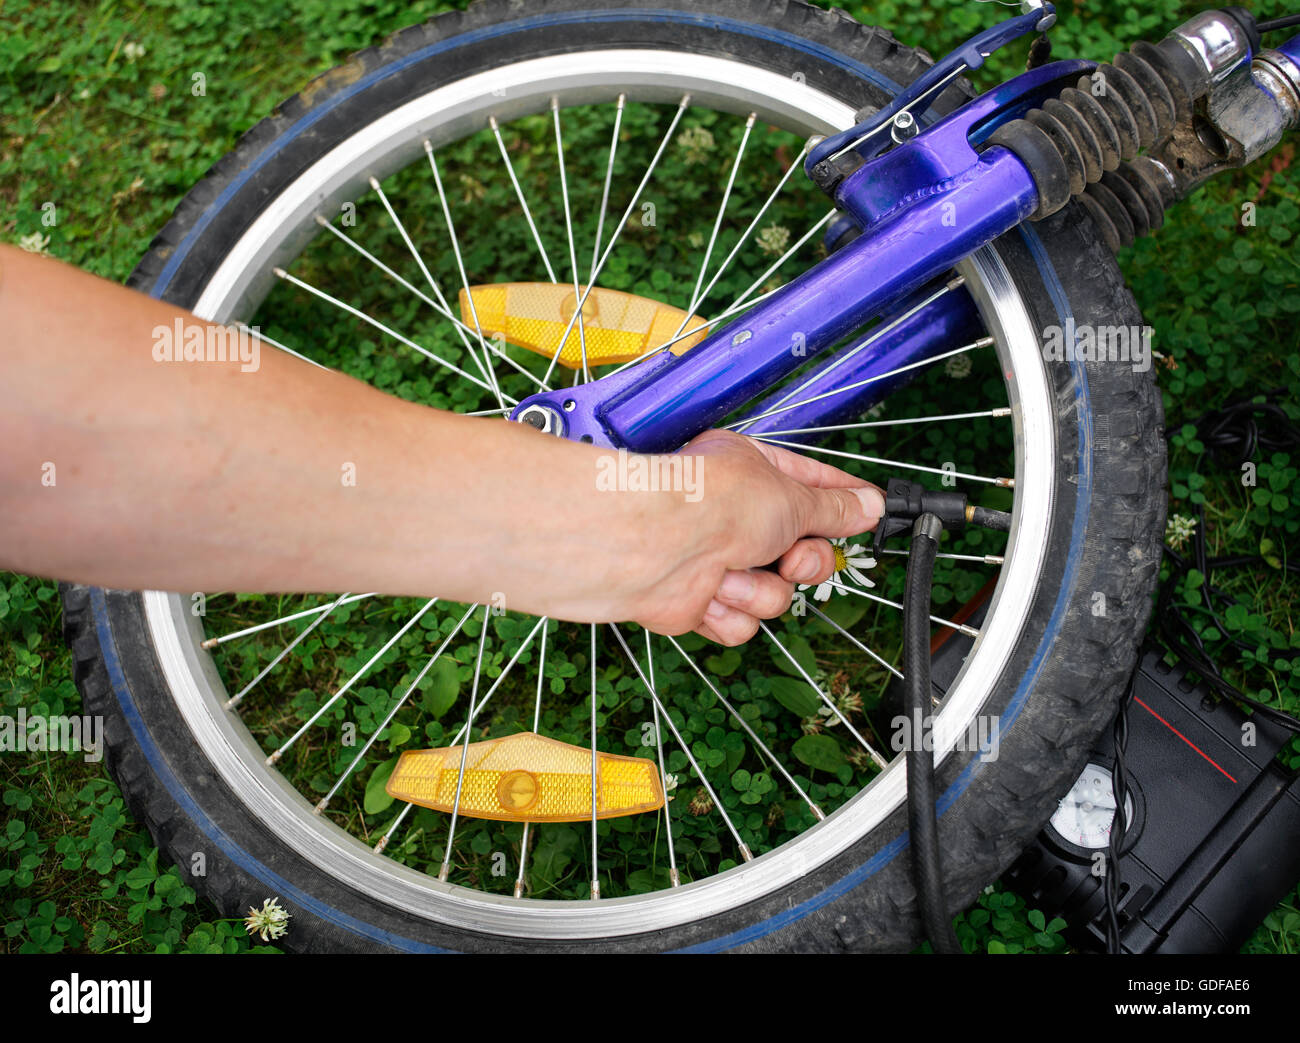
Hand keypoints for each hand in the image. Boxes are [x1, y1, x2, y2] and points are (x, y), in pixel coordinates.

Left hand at [622, 429, 883, 644]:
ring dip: (760, 588)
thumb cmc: (710, 502)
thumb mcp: (791, 497)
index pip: (808, 484)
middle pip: (798, 549)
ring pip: (774, 593)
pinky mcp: (701, 602)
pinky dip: (731, 612)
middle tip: (791, 559)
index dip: (840, 501)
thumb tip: (869, 505)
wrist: (657, 545)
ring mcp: (714, 559)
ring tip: (732, 572)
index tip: (871, 512)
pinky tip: (709, 594)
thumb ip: (833, 508)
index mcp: (748, 471)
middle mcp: (730, 514)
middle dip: (801, 562)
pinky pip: (743, 623)